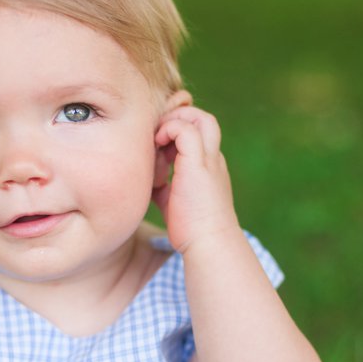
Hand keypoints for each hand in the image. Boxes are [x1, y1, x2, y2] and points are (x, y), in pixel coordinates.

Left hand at [152, 106, 239, 251]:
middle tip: (157, 137)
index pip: (197, 133)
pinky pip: (185, 129)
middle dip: (178, 118)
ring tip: (157, 142)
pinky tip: (157, 148)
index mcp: (209, 167)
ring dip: (173, 122)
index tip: (156, 150)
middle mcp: (212, 158)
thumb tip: (150, 184)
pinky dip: (168, 130)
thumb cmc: (192, 230)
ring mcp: (208, 159)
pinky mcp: (198, 164)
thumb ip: (165, 188)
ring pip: (199, 117)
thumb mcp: (175, 202)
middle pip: (203, 119)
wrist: (209, 243)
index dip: (175, 133)